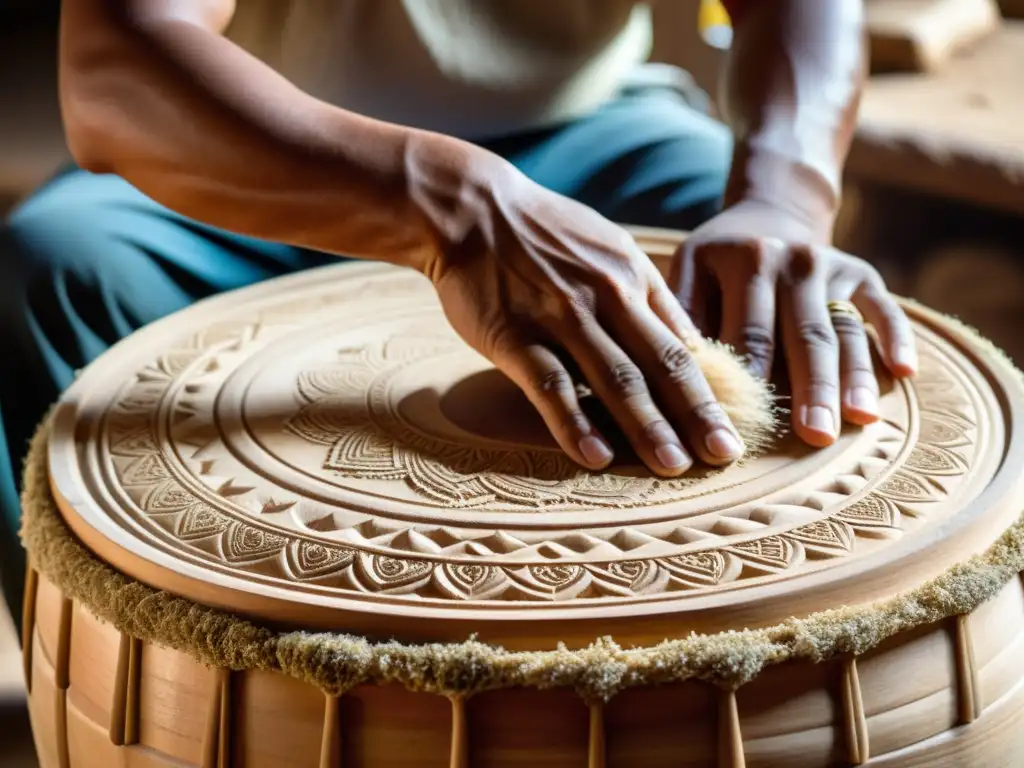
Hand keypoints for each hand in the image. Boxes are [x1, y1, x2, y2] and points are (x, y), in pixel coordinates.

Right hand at [424, 159, 746, 476]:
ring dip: (648, 426)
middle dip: (697, 414)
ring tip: (673, 466)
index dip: (712, 390)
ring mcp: (562, 318)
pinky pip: (551, 384)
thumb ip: (651, 295)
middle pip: (662, 364)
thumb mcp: (611, 246)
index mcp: (633, 278)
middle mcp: (607, 298)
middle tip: (724, 456)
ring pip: (616, 378)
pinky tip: (595, 456)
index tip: (732, 428)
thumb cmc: (544, 233)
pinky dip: (575, 422)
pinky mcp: (515, 336)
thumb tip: (691, 342)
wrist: (472, 208)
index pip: (683, 344)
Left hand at [671, 199, 916, 447]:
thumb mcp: (689, 272)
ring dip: (854, 376)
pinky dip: (897, 338)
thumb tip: (681, 379)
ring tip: (859, 420)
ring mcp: (832, 266)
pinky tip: (903, 372)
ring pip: (845, 330)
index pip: (749, 332)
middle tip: (814, 436)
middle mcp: (793, 260)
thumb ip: (684, 319)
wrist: (768, 215)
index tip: (752, 424)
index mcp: (745, 261)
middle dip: (810, 388)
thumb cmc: (718, 263)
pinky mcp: (863, 273)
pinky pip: (884, 309)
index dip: (750, 380)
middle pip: (803, 335)